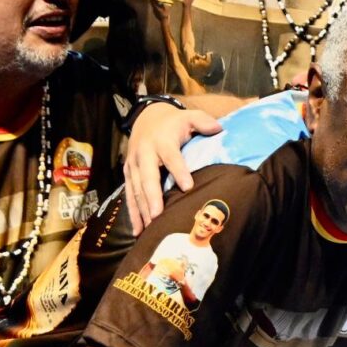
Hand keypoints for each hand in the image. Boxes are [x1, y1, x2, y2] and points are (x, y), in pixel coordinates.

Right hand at [123, 102, 223, 232]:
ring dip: (141, 209)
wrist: (146, 118)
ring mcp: (134, 165)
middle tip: (158, 216)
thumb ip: (203, 121)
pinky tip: (138, 230)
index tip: (187, 187)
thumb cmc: (174, 123)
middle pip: (148, 177)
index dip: (179, 170)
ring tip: (148, 228)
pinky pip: (129, 195)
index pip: (171, 157)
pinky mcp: (128, 174)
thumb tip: (218, 129)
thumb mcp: (189, 116)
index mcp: (162, 141)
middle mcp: (144, 153)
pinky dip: (133, 213)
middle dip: (152, 197)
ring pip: (136, 189)